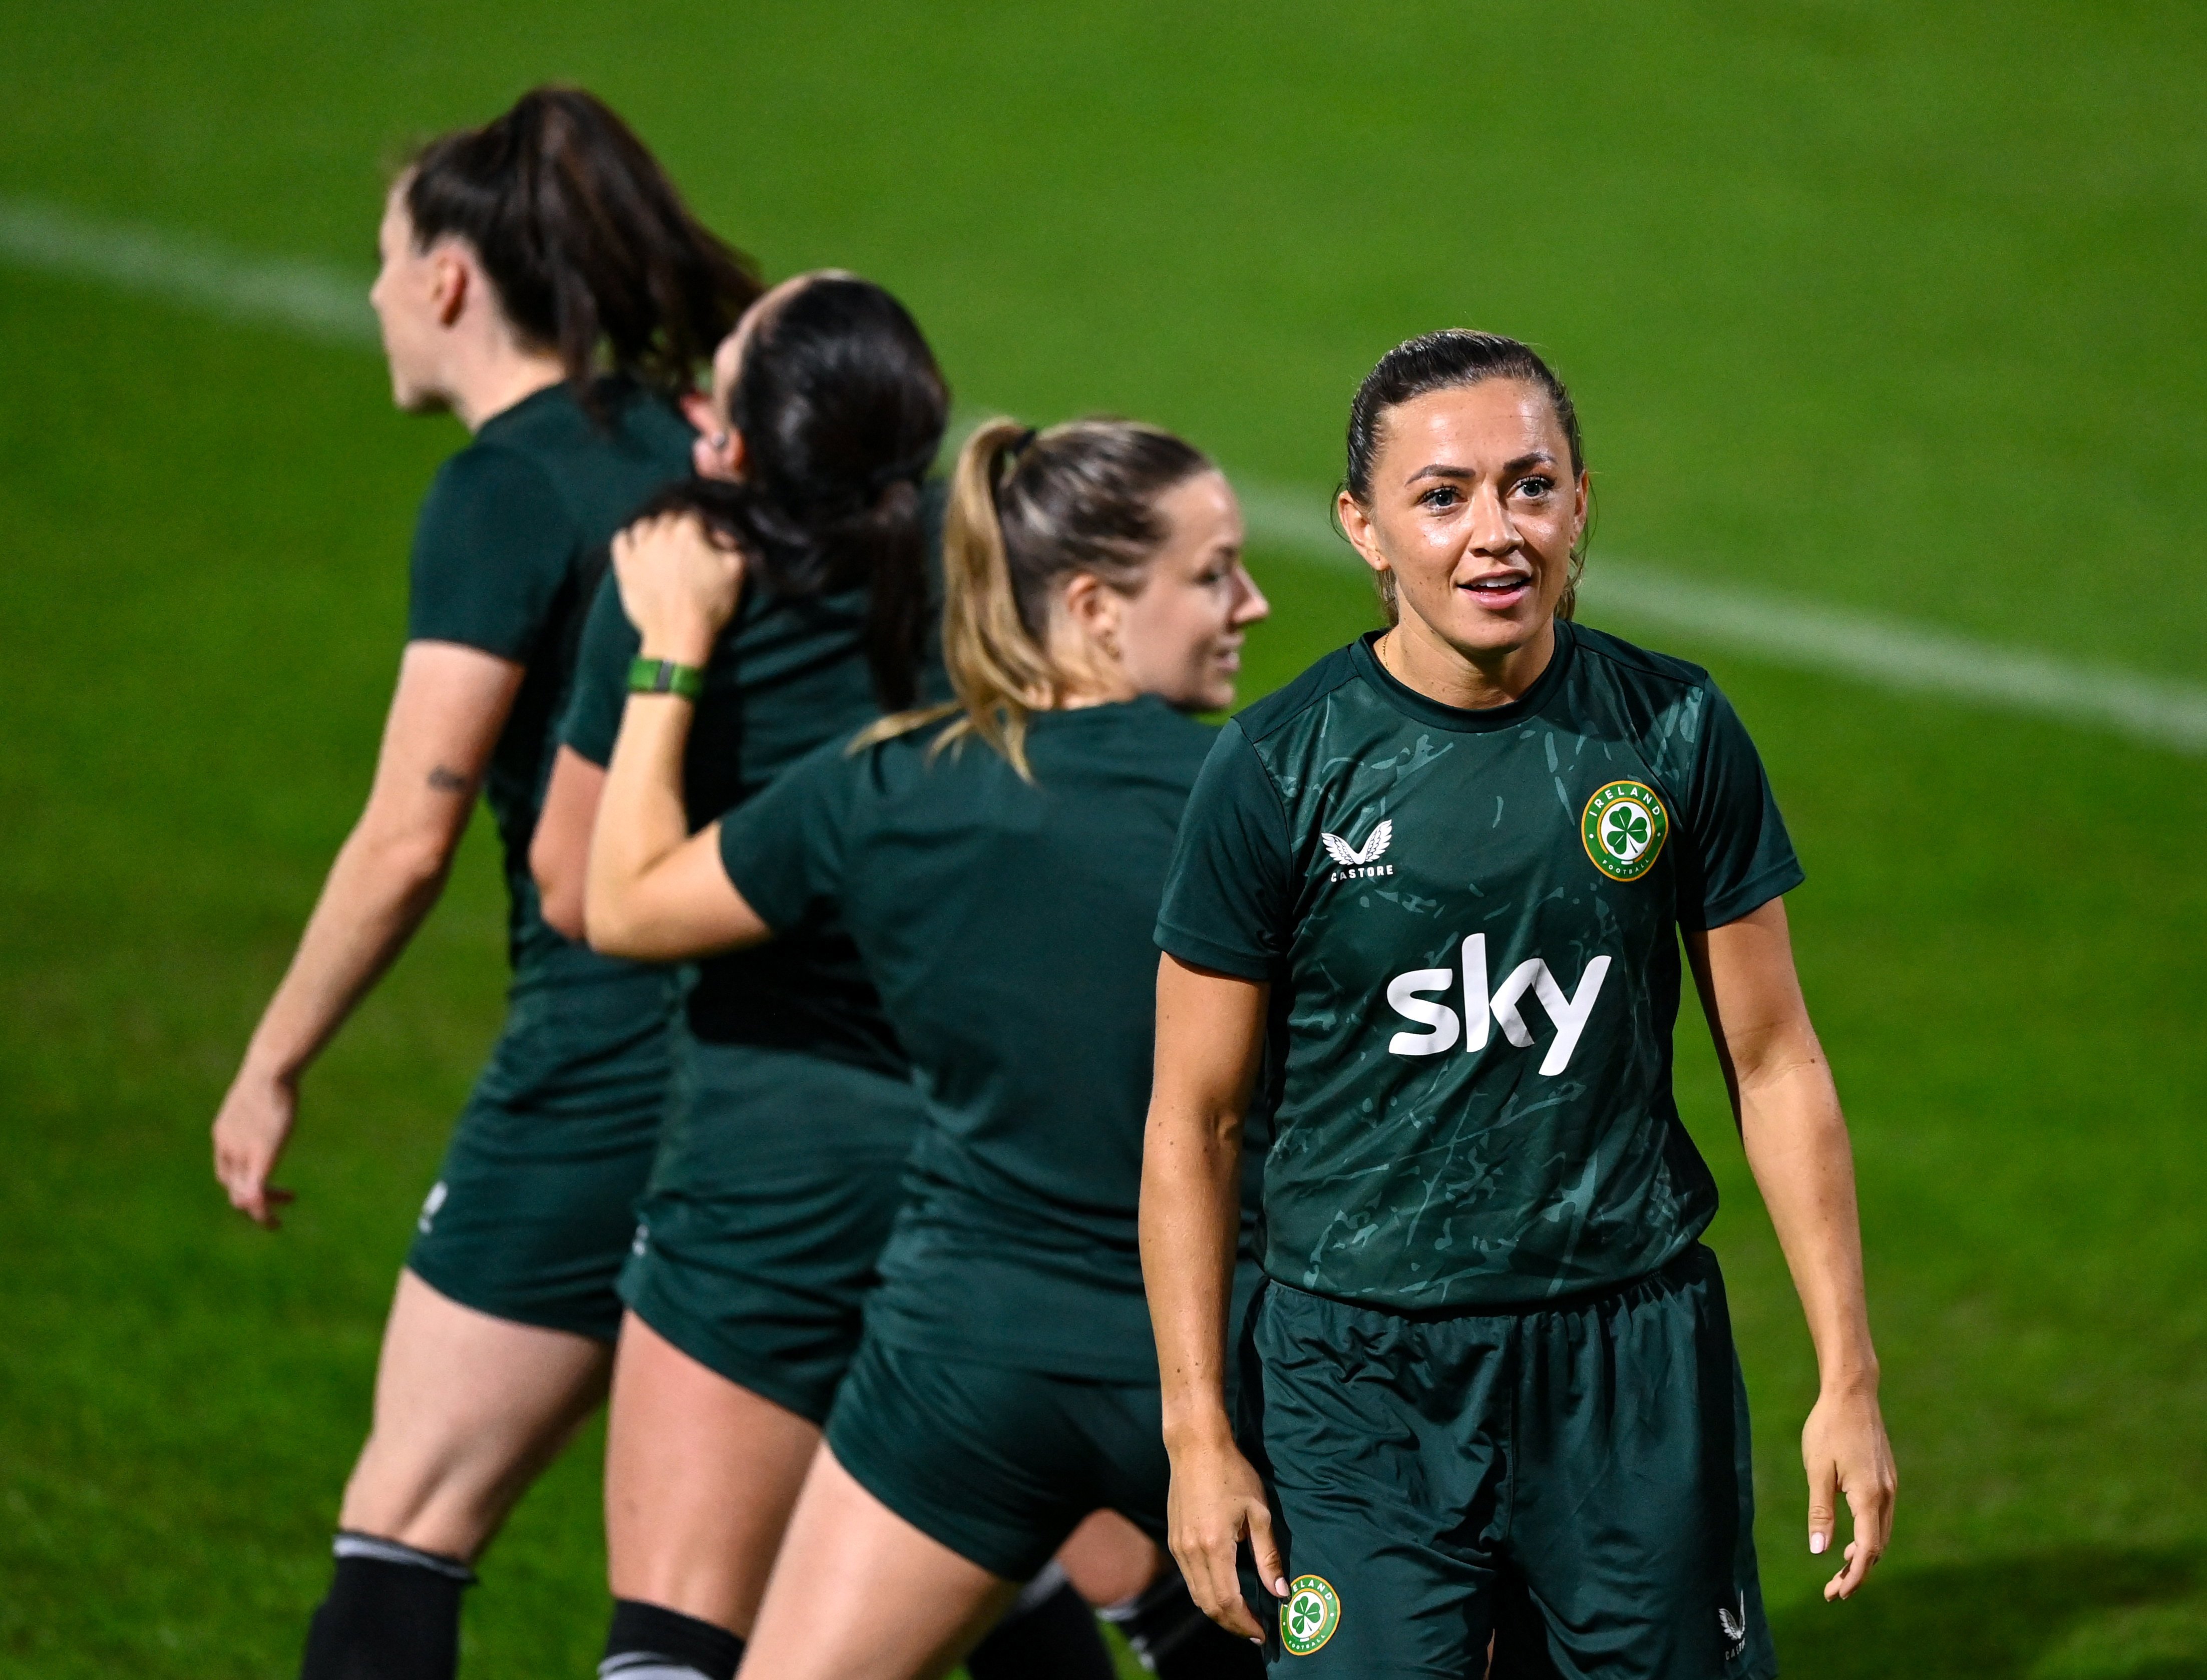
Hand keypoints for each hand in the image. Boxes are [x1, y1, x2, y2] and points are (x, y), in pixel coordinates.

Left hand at [212, 1061, 298, 1228]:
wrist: (270, 1070)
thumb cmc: (271, 1074)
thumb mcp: (260, 1092)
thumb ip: (262, 1102)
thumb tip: (275, 1084)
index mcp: (224, 1133)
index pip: (225, 1170)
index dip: (242, 1183)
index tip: (268, 1183)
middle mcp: (227, 1148)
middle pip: (231, 1186)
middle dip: (251, 1201)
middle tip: (281, 1204)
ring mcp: (242, 1154)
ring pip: (241, 1195)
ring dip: (258, 1210)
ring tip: (275, 1221)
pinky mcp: (260, 1158)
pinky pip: (255, 1193)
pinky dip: (261, 1210)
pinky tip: (272, 1218)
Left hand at [610, 512, 744, 665]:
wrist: (678, 635)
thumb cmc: (710, 604)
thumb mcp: (737, 572)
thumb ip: (733, 546)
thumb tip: (723, 536)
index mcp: (688, 530)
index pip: (694, 515)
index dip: (701, 526)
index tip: (705, 539)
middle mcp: (660, 533)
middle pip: (668, 518)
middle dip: (677, 527)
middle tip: (685, 545)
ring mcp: (639, 548)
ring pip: (643, 525)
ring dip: (653, 530)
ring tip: (660, 544)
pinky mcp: (624, 566)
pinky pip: (621, 540)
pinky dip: (628, 539)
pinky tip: (637, 547)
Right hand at [1165, 1431, 1285, 1641]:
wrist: (1195, 1446)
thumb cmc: (1232, 1473)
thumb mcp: (1259, 1512)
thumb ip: (1268, 1555)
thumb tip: (1280, 1591)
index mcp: (1213, 1546)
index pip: (1227, 1601)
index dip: (1245, 1622)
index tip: (1263, 1633)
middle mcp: (1190, 1552)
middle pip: (1209, 1605)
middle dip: (1232, 1624)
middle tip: (1255, 1630)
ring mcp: (1177, 1547)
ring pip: (1196, 1594)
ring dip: (1219, 1611)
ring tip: (1243, 1615)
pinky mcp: (1173, 1541)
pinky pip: (1189, 1578)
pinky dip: (1207, 1592)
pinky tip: (1225, 1590)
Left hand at [1803, 1384, 1895, 1599]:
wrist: (1852, 1393)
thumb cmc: (1828, 1429)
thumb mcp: (1817, 1470)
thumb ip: (1820, 1511)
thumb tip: (1820, 1551)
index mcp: (1869, 1497)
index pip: (1866, 1550)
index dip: (1854, 1576)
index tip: (1836, 1595)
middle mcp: (1886, 1495)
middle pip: (1876, 1548)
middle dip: (1857, 1572)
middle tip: (1832, 1591)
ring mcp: (1889, 1486)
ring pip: (1881, 1534)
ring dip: (1863, 1556)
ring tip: (1839, 1571)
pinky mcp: (1886, 1478)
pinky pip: (1881, 1518)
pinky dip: (1868, 1536)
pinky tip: (1851, 1540)